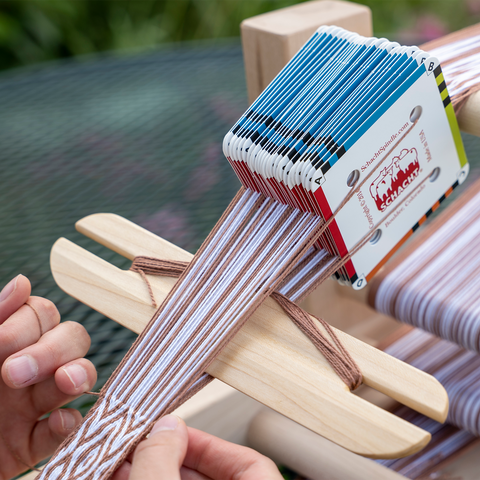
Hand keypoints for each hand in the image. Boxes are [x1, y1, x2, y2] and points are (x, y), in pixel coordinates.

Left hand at [0, 275, 96, 477]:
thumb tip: (22, 283)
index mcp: (3, 345)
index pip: (40, 314)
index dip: (27, 324)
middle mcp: (24, 368)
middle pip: (70, 339)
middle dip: (52, 350)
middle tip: (13, 375)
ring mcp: (31, 405)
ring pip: (79, 375)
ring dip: (78, 374)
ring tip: (65, 383)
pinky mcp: (32, 444)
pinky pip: (67, 427)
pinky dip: (70, 423)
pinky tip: (57, 422)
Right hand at [113, 414, 282, 479]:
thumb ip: (161, 459)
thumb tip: (166, 426)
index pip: (253, 464)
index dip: (214, 444)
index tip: (179, 432)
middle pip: (211, 477)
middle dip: (170, 457)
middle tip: (139, 445)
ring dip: (154, 473)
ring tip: (121, 463)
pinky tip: (122, 479)